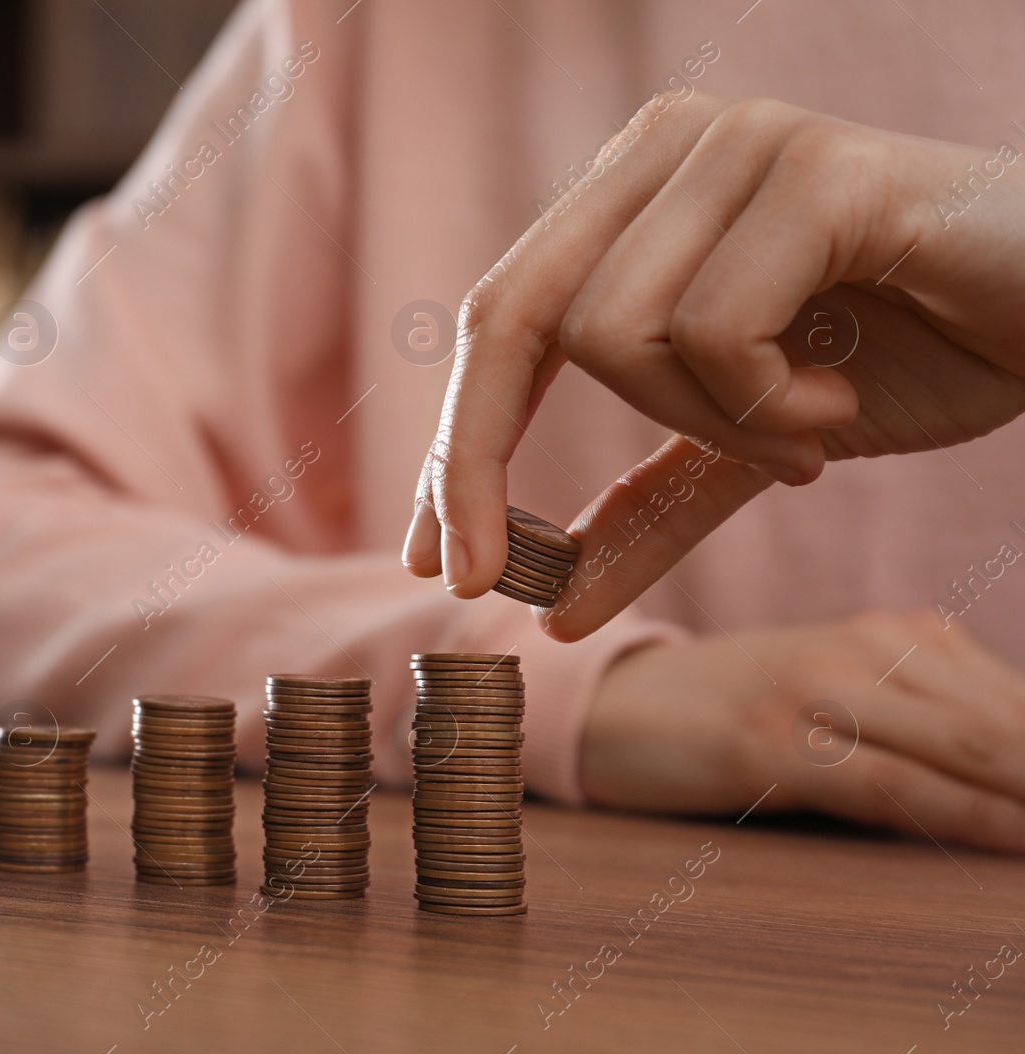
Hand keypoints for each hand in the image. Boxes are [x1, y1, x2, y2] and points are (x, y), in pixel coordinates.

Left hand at [402, 93, 1024, 637]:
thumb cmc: (918, 352)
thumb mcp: (749, 452)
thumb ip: (651, 509)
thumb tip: (549, 609)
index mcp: (632, 195)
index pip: (498, 320)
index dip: (452, 447)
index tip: (433, 562)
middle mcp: (664, 147)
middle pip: (511, 317)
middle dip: (481, 467)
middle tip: (502, 583)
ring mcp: (734, 145)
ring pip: (613, 335)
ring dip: (704, 430)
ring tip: (799, 435)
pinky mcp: (813, 169)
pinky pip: (714, 331)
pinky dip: (766, 407)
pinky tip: (840, 404)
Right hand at [584, 612, 1024, 853]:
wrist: (609, 703)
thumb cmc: (732, 712)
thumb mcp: (832, 701)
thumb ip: (917, 728)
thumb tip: (1006, 783)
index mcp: (887, 636)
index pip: (1015, 703)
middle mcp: (859, 651)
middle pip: (1005, 725)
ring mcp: (812, 693)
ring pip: (965, 749)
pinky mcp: (769, 744)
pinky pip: (893, 785)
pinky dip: (968, 819)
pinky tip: (1012, 840)